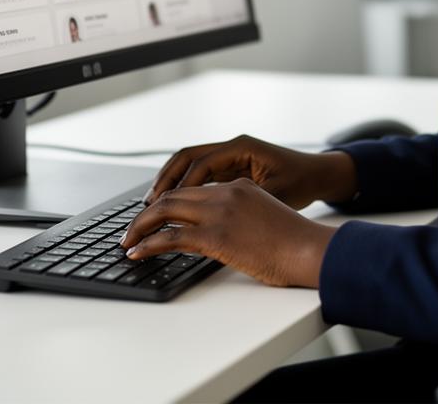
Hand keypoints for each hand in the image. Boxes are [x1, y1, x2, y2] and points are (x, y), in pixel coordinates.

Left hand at [119, 178, 337, 286]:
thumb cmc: (294, 242)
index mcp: (239, 185)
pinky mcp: (216, 235)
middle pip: (174, 194)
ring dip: (141, 227)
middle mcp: (227, 192)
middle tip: (131, 230)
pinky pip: (171, 236)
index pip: (192, 187)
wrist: (310, 250)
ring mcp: (220, 211)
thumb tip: (217, 237)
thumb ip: (239, 217)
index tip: (153, 216)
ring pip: (166, 210)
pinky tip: (138, 253)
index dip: (167, 200)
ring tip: (128, 242)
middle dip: (147, 213)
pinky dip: (148, 244)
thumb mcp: (263, 218)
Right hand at [144, 134, 357, 210]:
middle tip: (148, 204)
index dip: (179, 186)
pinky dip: (185, 186)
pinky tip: (174, 205)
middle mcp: (232, 146)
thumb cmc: (301, 183)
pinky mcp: (231, 166)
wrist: (318, 175)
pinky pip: (200, 173)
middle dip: (166, 179)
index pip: (200, 164)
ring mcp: (230, 155)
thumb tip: (211, 217)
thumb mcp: (273, 195)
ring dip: (172, 182)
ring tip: (153, 205)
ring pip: (191, 164)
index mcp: (241, 147)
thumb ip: (242, 201)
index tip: (162, 207)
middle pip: (187, 157)